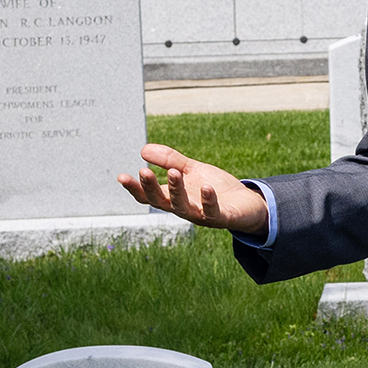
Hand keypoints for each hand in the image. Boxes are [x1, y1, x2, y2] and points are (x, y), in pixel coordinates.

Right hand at [120, 144, 268, 234]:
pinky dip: (209, 201)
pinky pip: (213, 212)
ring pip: (183, 208)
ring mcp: (201, 215)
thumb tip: (143, 149)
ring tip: (174, 172)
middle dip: (152, 188)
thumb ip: (170, 161)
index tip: (121, 176)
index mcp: (174, 197)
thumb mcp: (191, 170)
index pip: (149, 196)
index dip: (135, 188)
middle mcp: (184, 209)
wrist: (246, 203)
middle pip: (162, 202)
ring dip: (177, 191)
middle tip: (143, 171)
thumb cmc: (215, 188)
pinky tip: (206, 188)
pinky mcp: (222, 218)